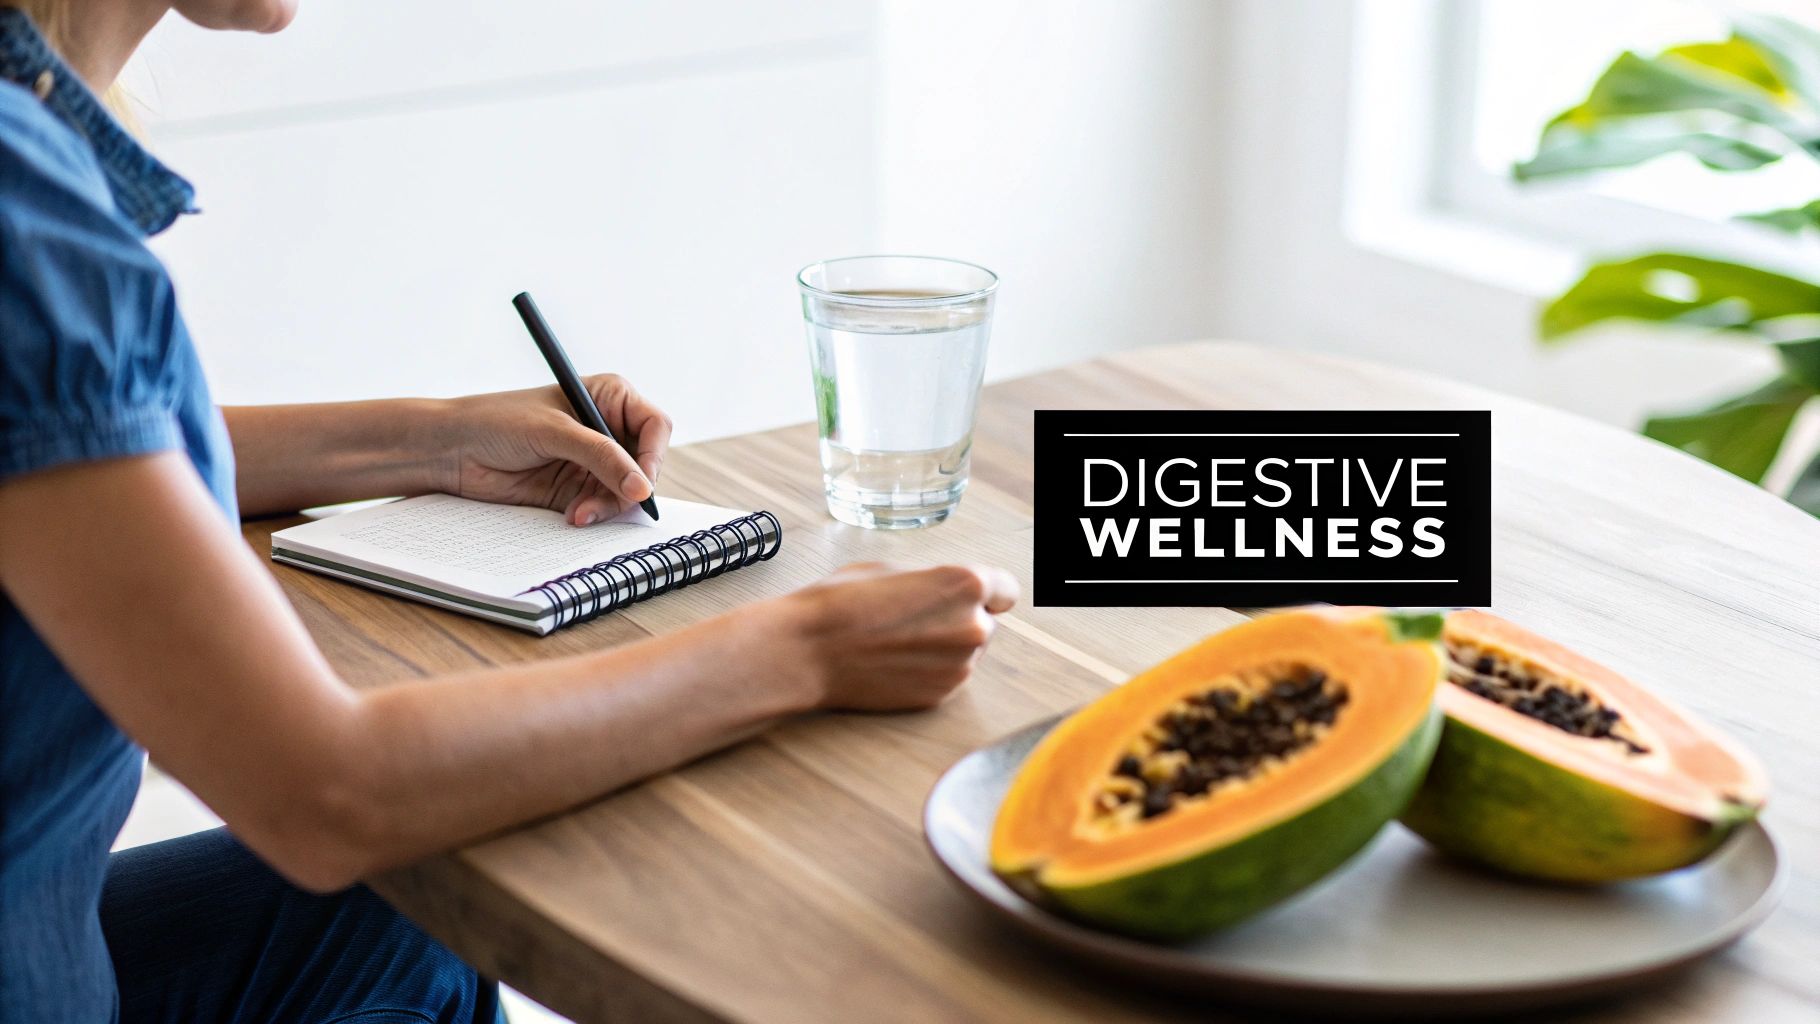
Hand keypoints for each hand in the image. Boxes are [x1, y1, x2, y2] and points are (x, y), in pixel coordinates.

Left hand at [440, 375, 672, 524]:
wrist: (450, 450)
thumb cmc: (496, 421)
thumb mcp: (555, 432)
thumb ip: (601, 456)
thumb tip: (641, 487)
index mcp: (608, 398)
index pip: (654, 426)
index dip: (654, 455)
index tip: (643, 481)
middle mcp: (605, 429)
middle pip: (645, 464)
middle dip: (631, 487)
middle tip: (617, 502)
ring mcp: (592, 462)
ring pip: (626, 491)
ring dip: (608, 505)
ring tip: (580, 512)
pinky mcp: (575, 489)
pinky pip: (602, 507)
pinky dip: (593, 515)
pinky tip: (573, 515)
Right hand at [783, 563, 1019, 710]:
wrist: (809, 651)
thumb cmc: (843, 602)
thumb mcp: (894, 569)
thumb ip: (936, 581)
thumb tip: (948, 593)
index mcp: (966, 585)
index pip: (1007, 589)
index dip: (986, 592)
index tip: (970, 597)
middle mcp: (973, 627)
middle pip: (987, 622)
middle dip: (960, 619)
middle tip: (917, 618)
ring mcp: (960, 667)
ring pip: (968, 652)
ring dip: (947, 647)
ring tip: (900, 641)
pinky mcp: (942, 695)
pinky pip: (949, 676)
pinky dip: (932, 671)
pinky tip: (896, 662)